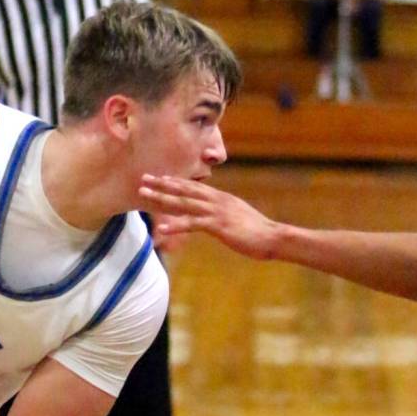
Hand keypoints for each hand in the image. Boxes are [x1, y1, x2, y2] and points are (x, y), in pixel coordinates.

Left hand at [138, 174, 279, 259]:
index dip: (175, 182)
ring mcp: (217, 212)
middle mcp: (216, 200)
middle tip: (143, 179)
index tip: (159, 178)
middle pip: (185, 190)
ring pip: (184, 203)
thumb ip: (224, 212)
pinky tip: (161, 227)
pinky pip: (193, 224)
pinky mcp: (218, 226)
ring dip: (162, 198)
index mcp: (221, 198)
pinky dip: (176, 224)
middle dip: (162, 184)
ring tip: (144, 195)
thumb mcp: (237, 216)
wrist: (273, 237)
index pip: (194, 186)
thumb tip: (215, 215)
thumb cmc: (256, 231)